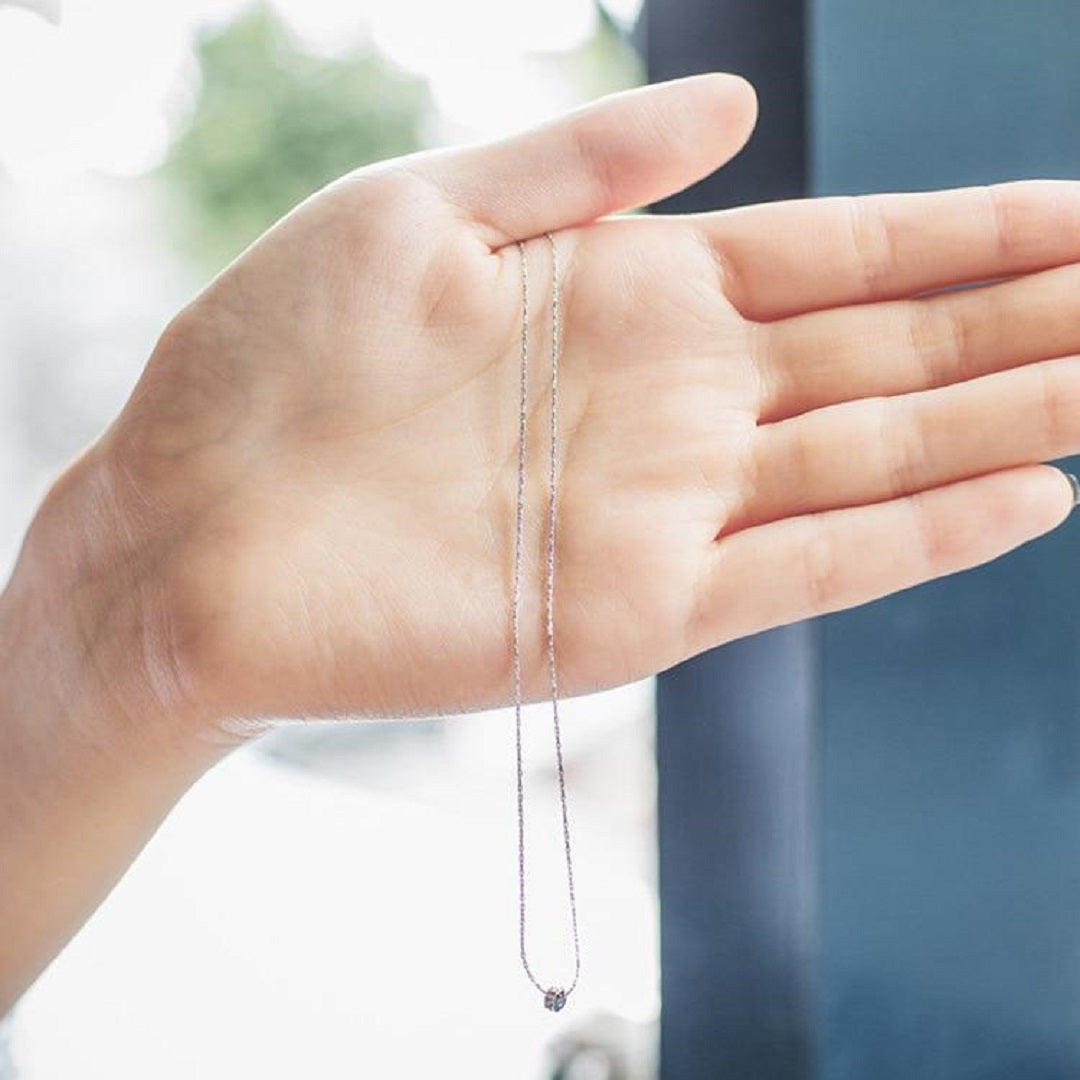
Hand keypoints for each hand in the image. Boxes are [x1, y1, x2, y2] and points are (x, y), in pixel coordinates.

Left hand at [61, 72, 1079, 732]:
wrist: (191, 523)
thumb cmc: (275, 361)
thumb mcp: (423, 213)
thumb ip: (581, 167)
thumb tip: (735, 106)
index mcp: (629, 296)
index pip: (839, 255)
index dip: (964, 232)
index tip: (1078, 210)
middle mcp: (671, 400)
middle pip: (887, 347)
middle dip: (1025, 316)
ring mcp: (663, 506)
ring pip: (877, 450)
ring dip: (1008, 412)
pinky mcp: (632, 608)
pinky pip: (808, 569)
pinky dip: (918, 536)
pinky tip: (1028, 494)